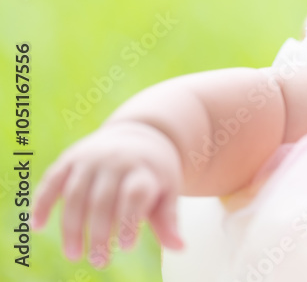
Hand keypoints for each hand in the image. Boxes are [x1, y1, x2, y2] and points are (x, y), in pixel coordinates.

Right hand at [32, 121, 184, 266]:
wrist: (139, 134)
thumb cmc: (154, 173)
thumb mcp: (167, 190)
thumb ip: (169, 219)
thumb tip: (180, 248)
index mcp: (143, 169)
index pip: (135, 195)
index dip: (129, 221)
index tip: (127, 248)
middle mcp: (116, 161)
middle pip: (103, 200)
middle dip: (100, 234)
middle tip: (99, 262)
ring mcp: (90, 159)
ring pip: (75, 195)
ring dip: (72, 227)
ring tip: (74, 255)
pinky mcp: (70, 159)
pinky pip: (52, 181)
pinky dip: (42, 202)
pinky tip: (37, 227)